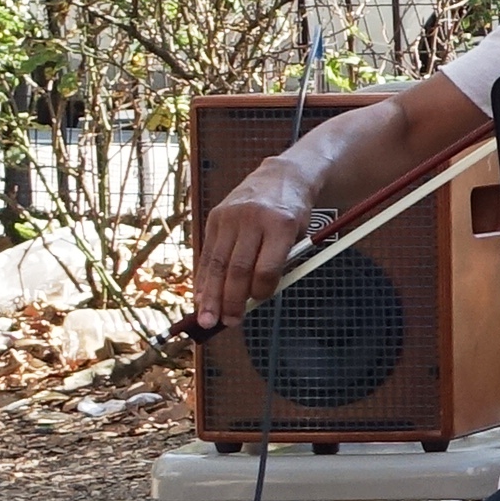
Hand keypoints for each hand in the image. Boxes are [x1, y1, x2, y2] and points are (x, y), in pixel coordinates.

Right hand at [193, 165, 321, 327]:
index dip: (261, 291)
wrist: (281, 177)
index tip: (258, 302)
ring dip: (211, 295)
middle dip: (231, 300)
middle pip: (237, 268)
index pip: (266, 267)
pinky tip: (200, 296)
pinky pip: (207, 252)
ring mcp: (231, 217)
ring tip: (207, 319)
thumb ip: (279, 264)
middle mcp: (253, 219)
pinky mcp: (216, 217)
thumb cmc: (293, 214)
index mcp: (281, 225)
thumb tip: (254, 299)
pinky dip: (203, 278)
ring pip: (218, 263)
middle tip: (228, 323)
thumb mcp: (299, 236)